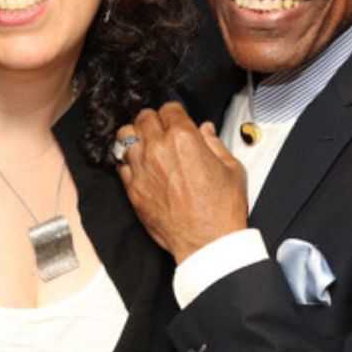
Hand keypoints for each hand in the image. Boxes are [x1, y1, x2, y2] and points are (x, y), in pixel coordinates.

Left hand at [116, 102, 248, 262]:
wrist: (207, 243)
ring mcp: (142, 169)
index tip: (177, 118)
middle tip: (161, 129)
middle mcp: (158, 150)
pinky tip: (140, 166)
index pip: (168, 108)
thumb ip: (215, 143)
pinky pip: (120, 164)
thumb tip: (206, 131)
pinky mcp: (133, 189)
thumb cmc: (221, 211)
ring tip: (146, 144)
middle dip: (154, 120)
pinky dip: (128, 161)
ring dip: (136, 137)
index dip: (174, 112)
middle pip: (143, 117)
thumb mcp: (231, 168)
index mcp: (184, 139)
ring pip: (125, 136)